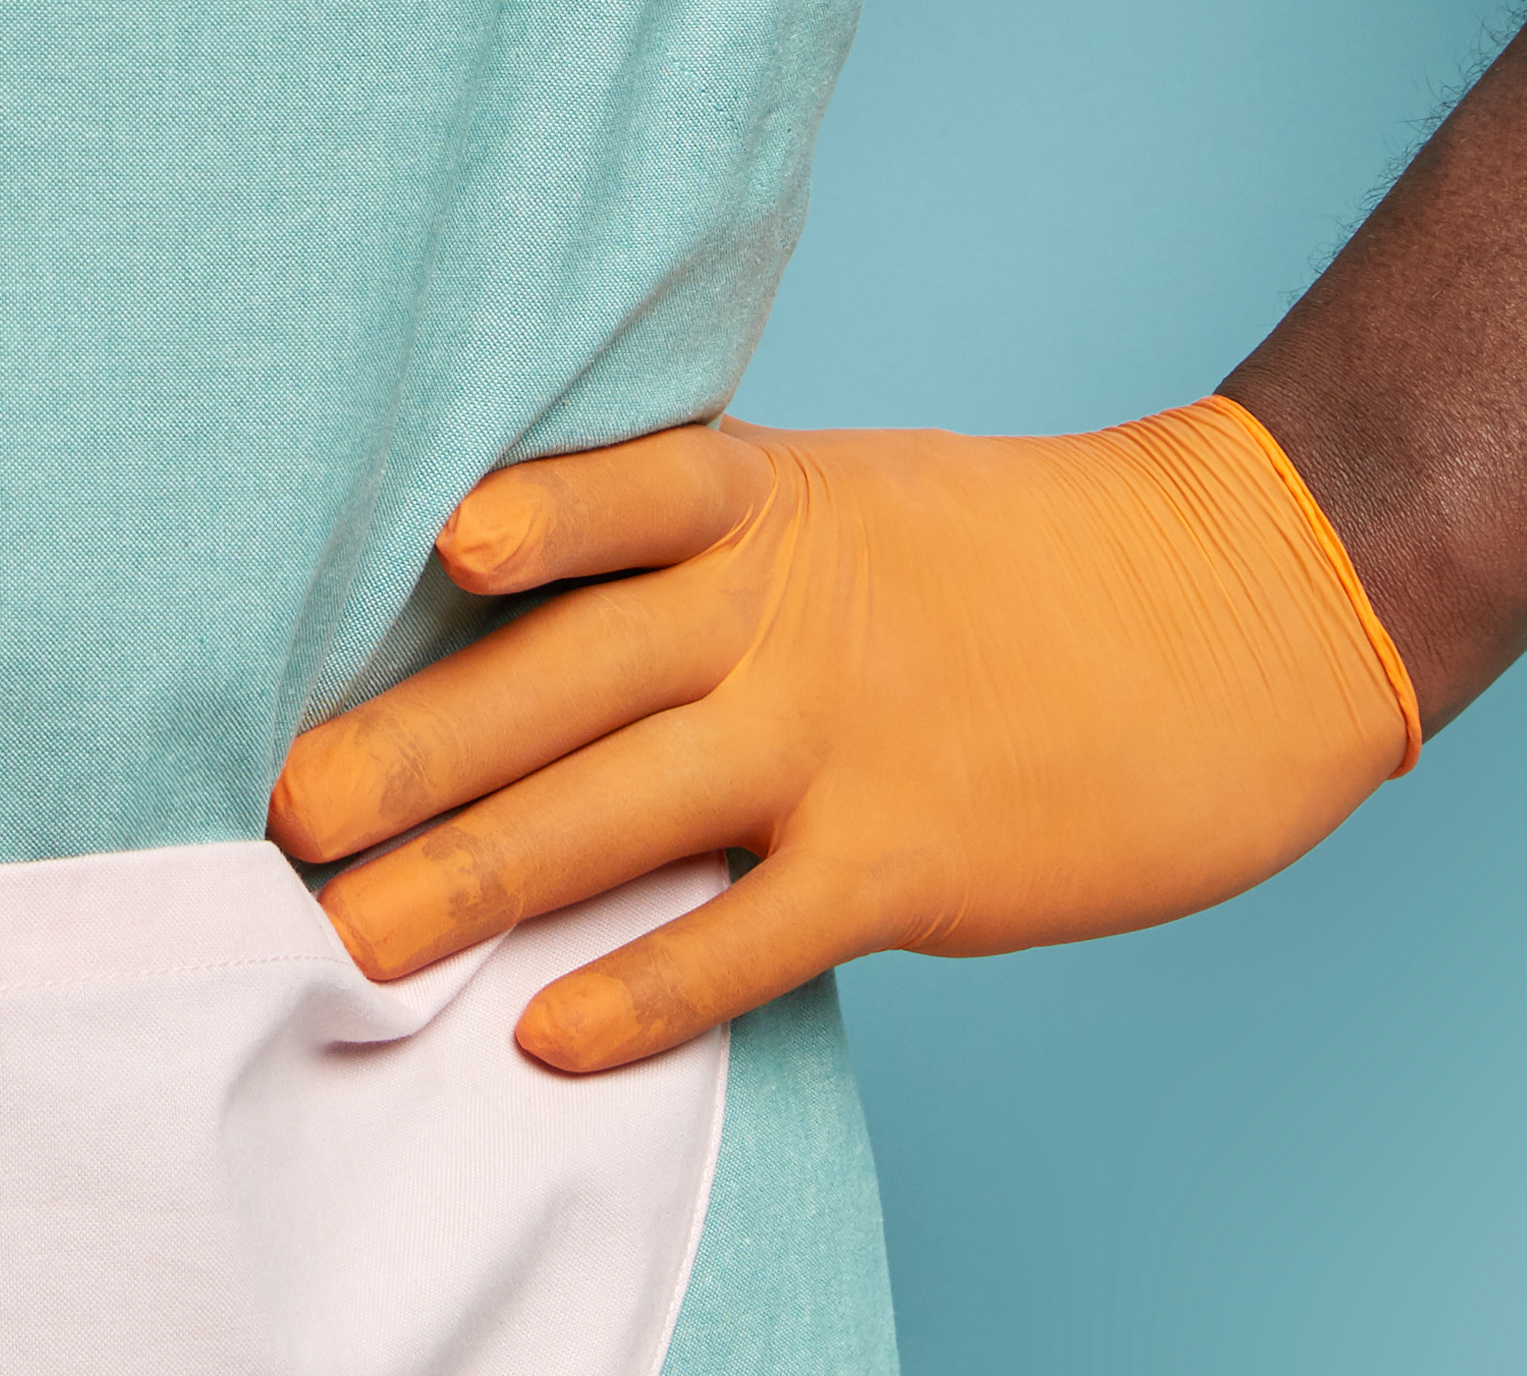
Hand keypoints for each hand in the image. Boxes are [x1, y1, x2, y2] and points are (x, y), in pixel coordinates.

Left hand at [265, 402, 1420, 1067]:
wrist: (1247, 611)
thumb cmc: (1022, 565)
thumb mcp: (855, 506)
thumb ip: (706, 557)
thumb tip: (521, 620)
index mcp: (772, 502)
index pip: (628, 496)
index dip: (532, 521)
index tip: (426, 555)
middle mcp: (793, 611)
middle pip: (571, 675)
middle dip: (415, 747)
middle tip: (278, 813)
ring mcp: (849, 734)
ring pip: (625, 808)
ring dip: (474, 877)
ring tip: (345, 936)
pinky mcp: (911, 856)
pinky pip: (751, 932)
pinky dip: (644, 985)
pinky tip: (544, 1031)